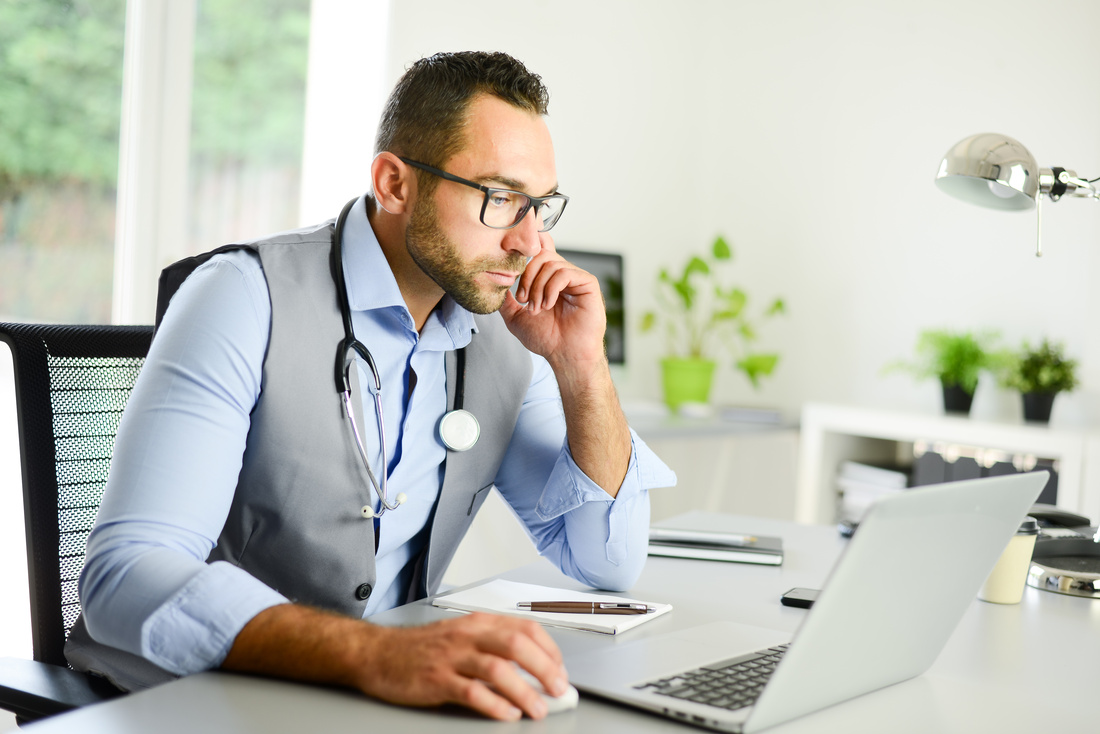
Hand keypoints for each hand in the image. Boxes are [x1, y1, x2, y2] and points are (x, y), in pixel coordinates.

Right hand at [224, 605, 568, 721]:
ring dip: (523, 691)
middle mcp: (467, 635)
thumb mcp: (461, 637)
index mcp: (478, 623)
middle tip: (558, 690)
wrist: (376, 654)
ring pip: (497, 668)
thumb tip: (533, 669)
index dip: (549, 649)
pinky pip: (471, 692)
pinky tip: (506, 714)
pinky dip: (493, 705)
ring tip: (537, 709)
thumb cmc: (421, 649)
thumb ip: (493, 648)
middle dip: (544, 668)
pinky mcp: (435, 680)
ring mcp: (451, 657)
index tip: (561, 669)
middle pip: (516, 645)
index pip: (525, 627)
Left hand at [499, 233, 606, 369]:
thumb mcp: (515, 318)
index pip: (541, 252)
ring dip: (538, 287)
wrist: (565, 355)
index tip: (517, 250)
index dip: (531, 244)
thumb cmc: (546, 339)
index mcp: (548, 280)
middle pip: (541, 255)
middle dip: (527, 276)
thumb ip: (506, 300)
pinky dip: (551, 288)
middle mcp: (563, 276)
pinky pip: (566, 272)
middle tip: (523, 300)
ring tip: (536, 308)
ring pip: (551, 264)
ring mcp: (576, 279)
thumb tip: (496, 283)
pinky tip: (548, 304)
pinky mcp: (588, 284)